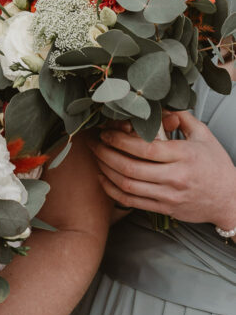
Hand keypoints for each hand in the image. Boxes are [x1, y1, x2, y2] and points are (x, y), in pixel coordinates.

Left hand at [89, 111, 235, 229]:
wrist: (230, 200)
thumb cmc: (216, 165)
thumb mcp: (203, 135)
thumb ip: (181, 116)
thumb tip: (158, 106)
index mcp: (184, 156)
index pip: (144, 148)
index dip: (120, 140)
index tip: (106, 132)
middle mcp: (175, 177)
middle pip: (131, 167)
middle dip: (105, 153)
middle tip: (92, 143)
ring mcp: (168, 196)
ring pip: (128, 185)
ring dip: (105, 170)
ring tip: (95, 157)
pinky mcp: (164, 209)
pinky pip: (131, 202)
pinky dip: (112, 190)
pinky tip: (103, 178)